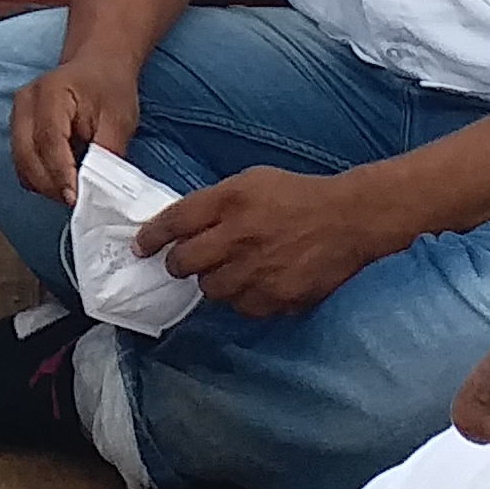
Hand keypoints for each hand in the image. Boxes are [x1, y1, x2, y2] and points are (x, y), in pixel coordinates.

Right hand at [8, 47, 140, 205]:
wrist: (98, 66)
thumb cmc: (110, 88)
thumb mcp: (120, 120)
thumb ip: (108, 154)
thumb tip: (99, 192)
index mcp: (51, 93)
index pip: (49, 141)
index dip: (61, 174)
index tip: (77, 199)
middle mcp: (25, 103)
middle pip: (27, 157)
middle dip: (51, 186)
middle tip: (79, 201)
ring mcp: (17, 116)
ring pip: (22, 165)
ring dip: (46, 185)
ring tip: (75, 191)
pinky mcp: (18, 130)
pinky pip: (23, 165)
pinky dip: (41, 179)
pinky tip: (64, 180)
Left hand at [138, 166, 384, 320]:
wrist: (348, 219)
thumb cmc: (296, 195)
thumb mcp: (251, 181)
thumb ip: (215, 202)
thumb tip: (182, 227)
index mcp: (229, 200)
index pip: (175, 222)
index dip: (151, 237)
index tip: (141, 247)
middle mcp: (238, 237)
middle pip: (185, 263)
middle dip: (178, 264)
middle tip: (183, 263)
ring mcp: (257, 271)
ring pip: (211, 290)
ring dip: (213, 281)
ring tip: (229, 269)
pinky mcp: (277, 298)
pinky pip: (243, 307)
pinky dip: (243, 298)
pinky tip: (255, 283)